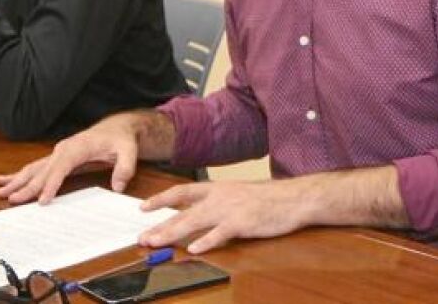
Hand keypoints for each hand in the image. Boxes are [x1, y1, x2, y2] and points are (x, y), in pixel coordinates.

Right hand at [0, 113, 142, 204]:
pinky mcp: (58, 157)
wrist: (118, 128)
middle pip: (43, 170)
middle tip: (13, 200)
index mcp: (78, 147)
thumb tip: (118, 186)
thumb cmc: (121, 139)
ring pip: (35, 168)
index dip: (51, 184)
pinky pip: (36, 167)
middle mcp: (64, 149)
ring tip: (1, 192)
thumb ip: (125, 167)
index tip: (43, 200)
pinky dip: (20, 175)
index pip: (62, 167)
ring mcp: (59, 153)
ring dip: (17, 180)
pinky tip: (5, 180)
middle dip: (28, 186)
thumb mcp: (129, 151)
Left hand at [138, 178, 308, 252]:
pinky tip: (194, 250)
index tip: (143, 207)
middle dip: (160, 224)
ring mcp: (230, 209)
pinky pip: (220, 234)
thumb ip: (221, 201)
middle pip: (182, 211)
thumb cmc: (271, 198)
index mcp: (218, 188)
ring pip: (194, 221)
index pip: (183, 191)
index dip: (161, 199)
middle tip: (142, 237)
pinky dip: (206, 242)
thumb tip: (203, 211)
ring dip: (172, 233)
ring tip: (155, 242)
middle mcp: (219, 197)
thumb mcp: (241, 193)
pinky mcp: (243, 222)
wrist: (295, 198)